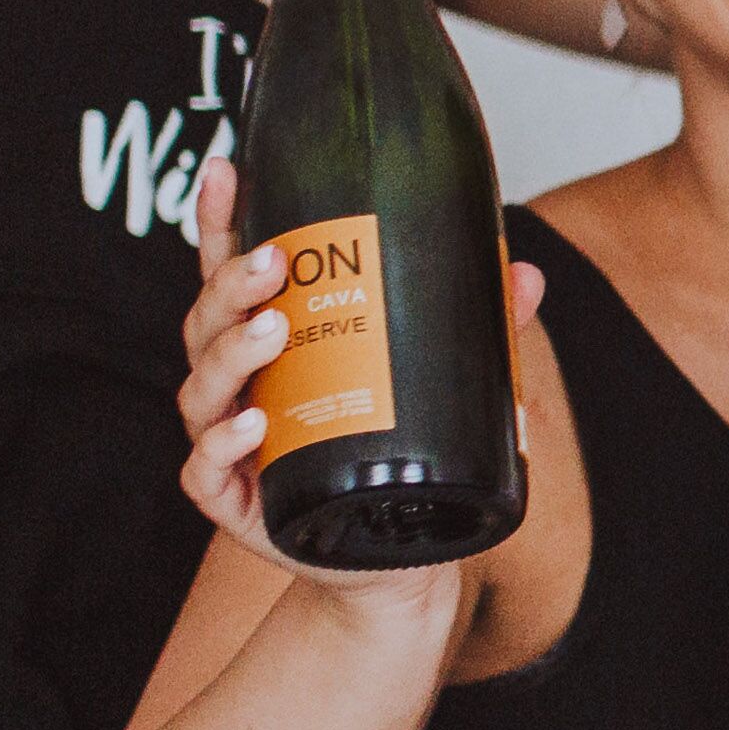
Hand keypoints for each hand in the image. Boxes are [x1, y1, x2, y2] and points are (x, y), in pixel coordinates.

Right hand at [174, 159, 526, 589]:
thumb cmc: (398, 454)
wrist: (393, 559)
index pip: (231, 271)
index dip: (221, 221)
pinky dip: (223, 442)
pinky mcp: (230, 501)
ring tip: (272, 331)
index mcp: (271, 341)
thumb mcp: (440, 385)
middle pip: (208, 319)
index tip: (225, 169)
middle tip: (274, 262)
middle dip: (233, 284)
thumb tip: (525, 274)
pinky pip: (206, 468)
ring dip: (232, 352)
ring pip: (203, 385)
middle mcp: (237, 384)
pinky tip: (253, 422)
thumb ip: (477, 328)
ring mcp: (226, 442)